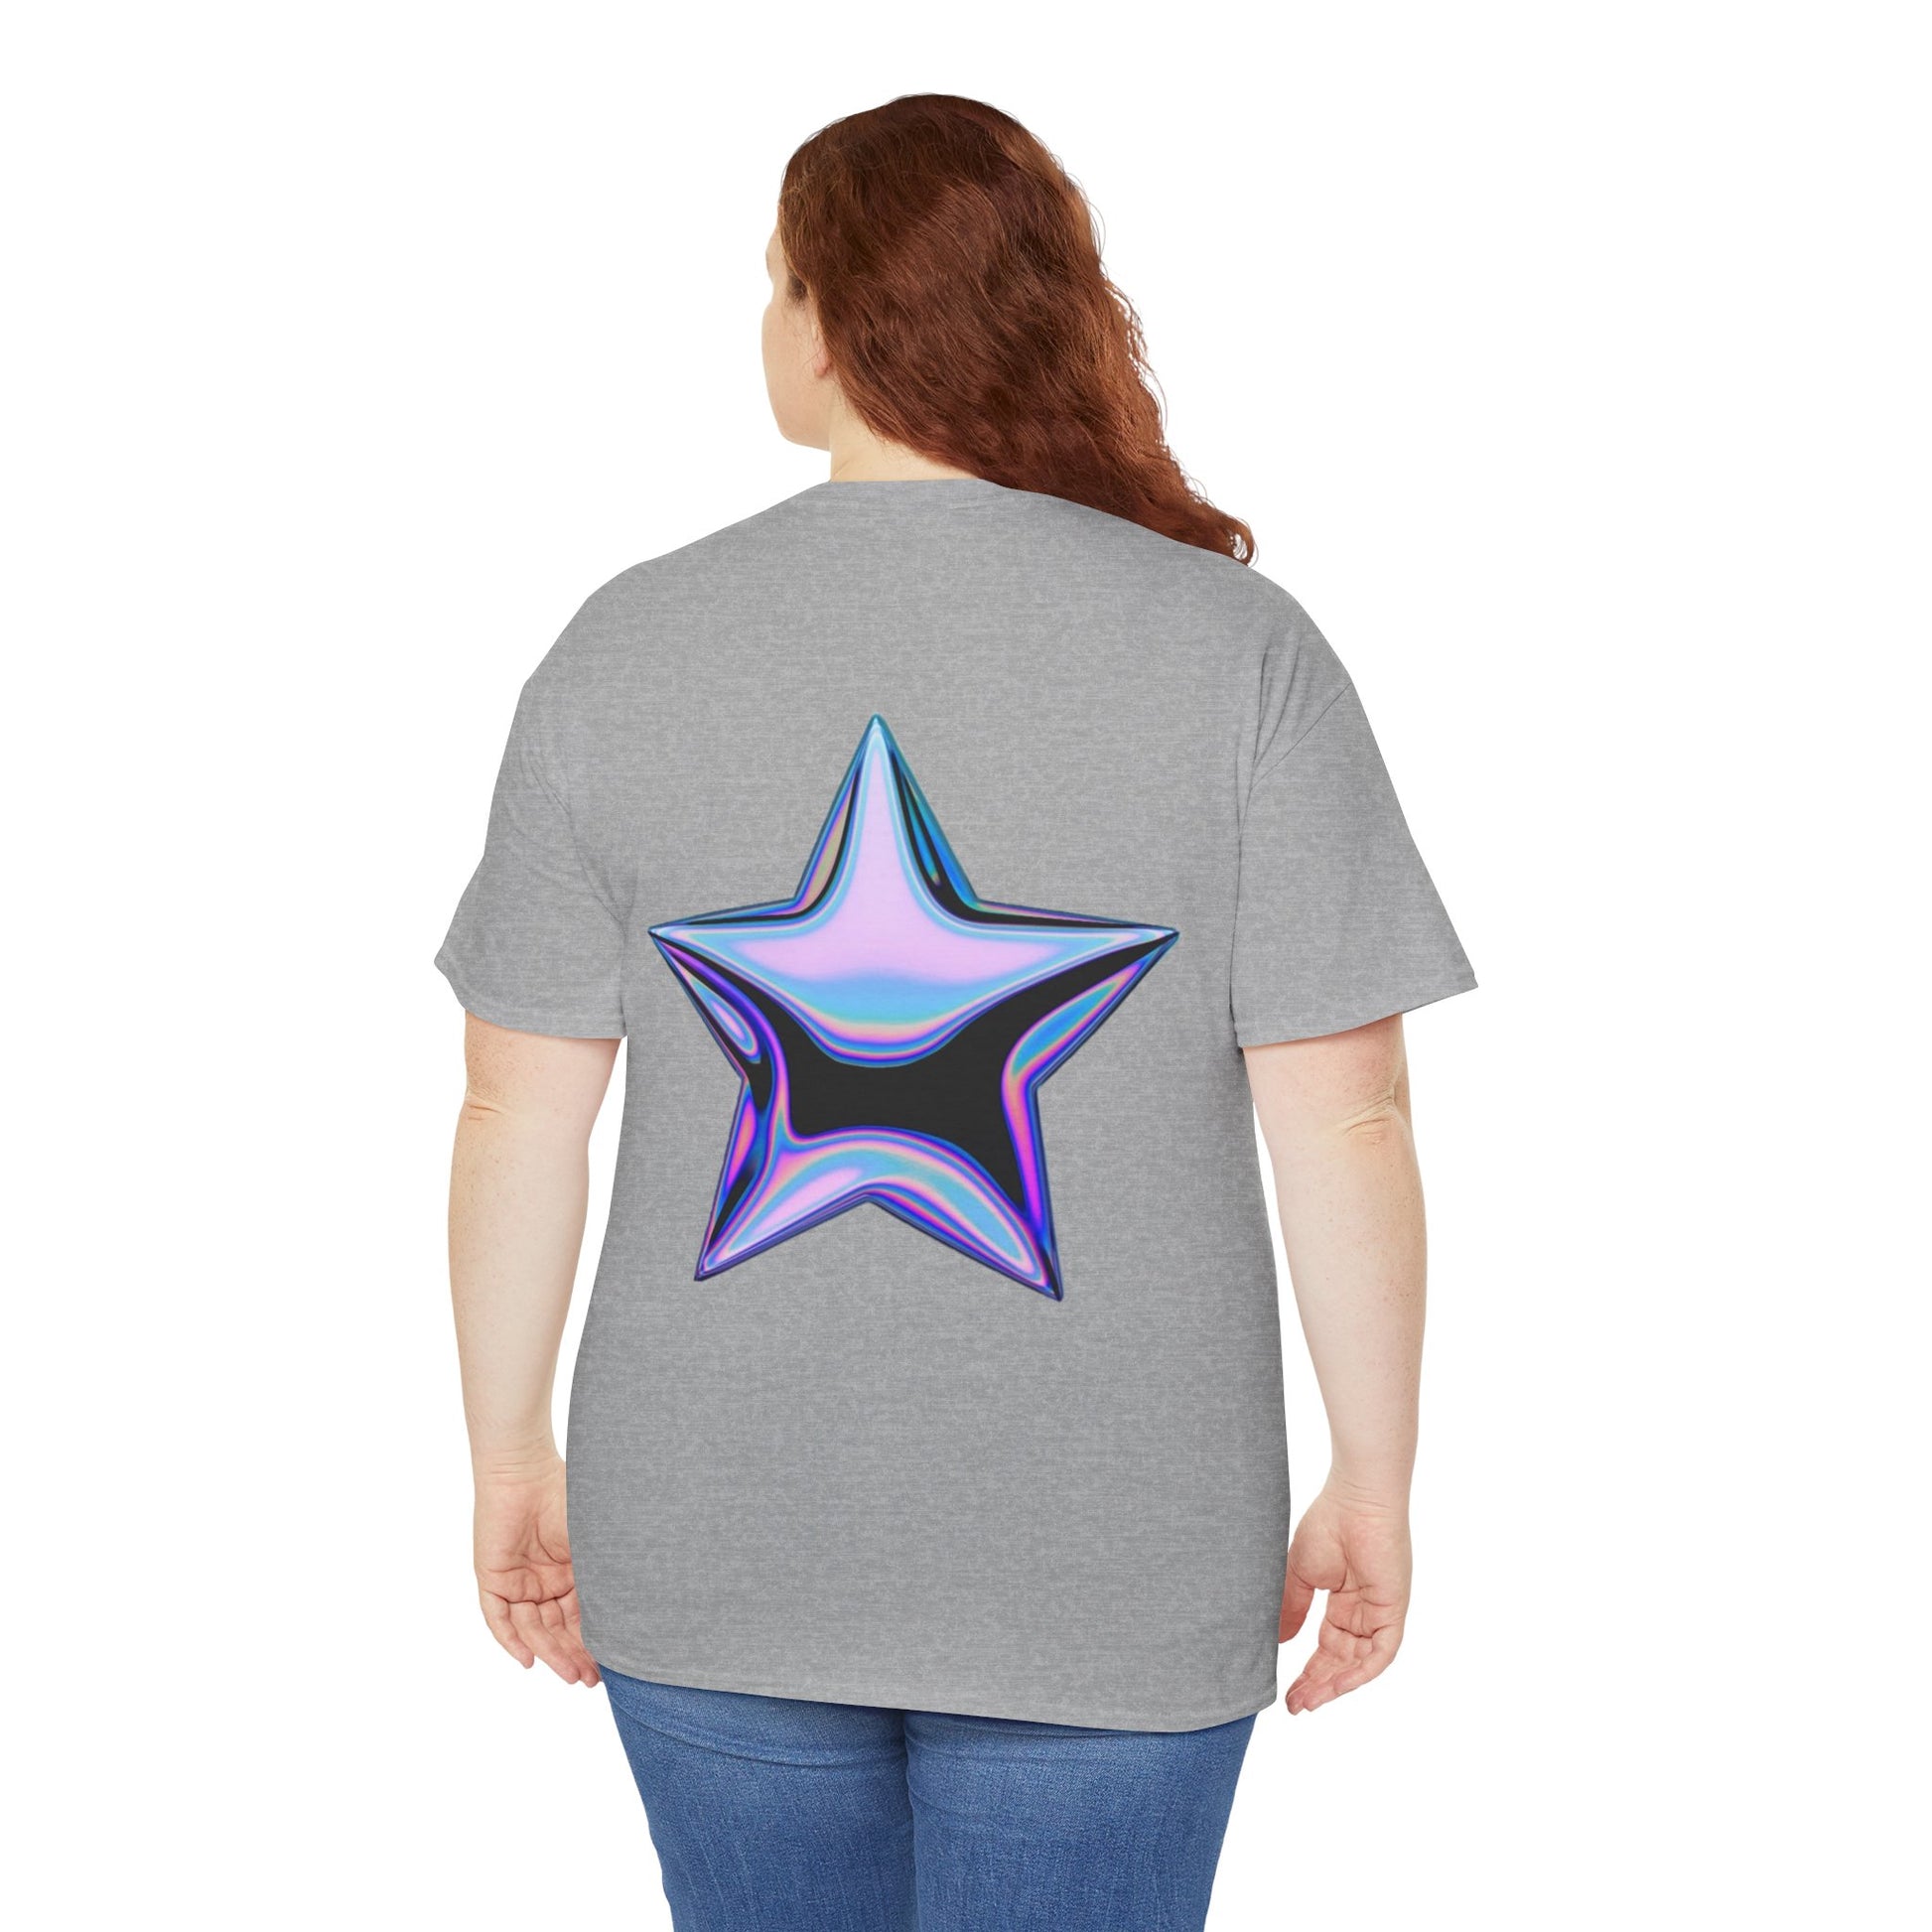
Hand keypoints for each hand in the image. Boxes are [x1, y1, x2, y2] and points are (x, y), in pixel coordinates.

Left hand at [472, 1456, 599, 1686]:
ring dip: (550, 1653)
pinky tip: (529, 1661)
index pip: (581, 1617)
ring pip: (532, 1629)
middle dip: (574, 1655)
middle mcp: (543, 1582)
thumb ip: (608, 1573)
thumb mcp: (594, 1543)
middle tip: (591, 1679)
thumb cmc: (568, 1496)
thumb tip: (638, 1608)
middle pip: (556, 1629)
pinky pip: (499, 1619)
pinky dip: (511, 1640)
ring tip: (571, 1674)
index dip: (594, 1642)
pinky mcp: (493, 1578)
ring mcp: (517, 1582)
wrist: (526, 1470)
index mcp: (570, 1573)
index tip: (612, 1666)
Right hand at [1279, 1483, 1410, 1714]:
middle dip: (1318, 1684)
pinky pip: (1380, 1654)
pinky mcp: (1393, 1611)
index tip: (1287, 1692)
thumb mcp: (1301, 1574)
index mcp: (1345, 1601)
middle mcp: (1365, 1611)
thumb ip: (1292, 1608)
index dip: (1309, 1671)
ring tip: (1307, 1701)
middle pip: (1342, 1660)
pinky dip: (1359, 1673)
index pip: (1327, 1647)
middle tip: (1294, 1705)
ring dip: (1334, 1684)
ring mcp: (1381, 1613)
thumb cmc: (1329, 1524)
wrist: (1355, 1500)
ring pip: (1360, 1663)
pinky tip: (1334, 1685)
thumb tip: (1280, 1643)